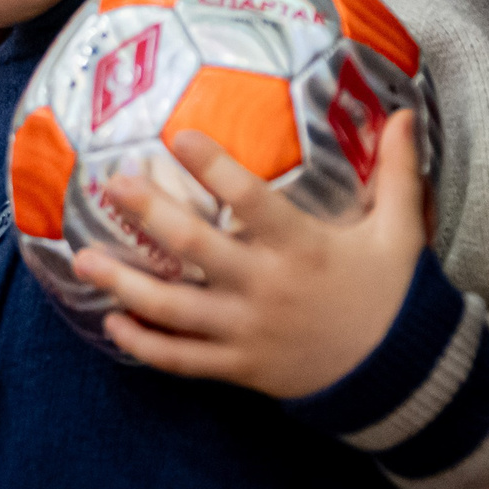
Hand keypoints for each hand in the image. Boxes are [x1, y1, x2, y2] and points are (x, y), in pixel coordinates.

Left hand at [74, 114, 427, 398]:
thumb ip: (397, 172)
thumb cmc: (393, 296)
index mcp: (304, 247)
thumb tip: (406, 112)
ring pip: (174, 308)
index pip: (254, 201)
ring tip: (83, 259)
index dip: (216, 169)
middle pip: (198, 247)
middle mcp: (267, 287)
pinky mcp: (238, 366)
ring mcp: (247, 330)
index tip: (180, 136)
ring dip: (125, 284)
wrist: (400, 377)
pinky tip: (112, 322)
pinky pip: (182, 359)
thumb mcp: (400, 232)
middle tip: (112, 185)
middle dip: (150, 214)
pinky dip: (144, 344)